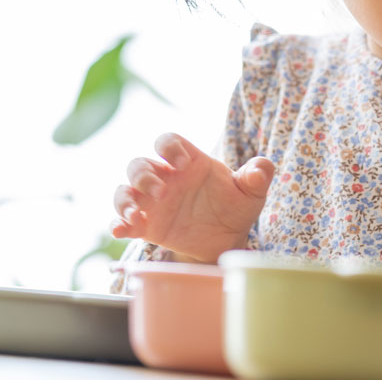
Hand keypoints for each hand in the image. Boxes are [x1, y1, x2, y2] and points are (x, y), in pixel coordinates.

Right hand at [111, 132, 274, 263]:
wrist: (226, 239)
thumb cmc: (235, 207)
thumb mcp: (250, 192)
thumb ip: (256, 176)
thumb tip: (263, 167)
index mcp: (188, 161)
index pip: (168, 141)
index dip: (170, 147)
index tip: (184, 164)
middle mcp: (165, 178)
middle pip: (139, 164)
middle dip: (144, 175)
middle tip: (162, 193)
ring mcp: (152, 202)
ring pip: (124, 190)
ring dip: (125, 199)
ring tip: (136, 214)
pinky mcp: (145, 225)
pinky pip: (122, 221)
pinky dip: (118, 223)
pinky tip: (121, 230)